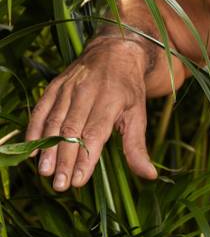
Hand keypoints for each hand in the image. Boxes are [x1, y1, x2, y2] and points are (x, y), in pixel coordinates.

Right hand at [26, 38, 157, 190]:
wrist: (113, 52)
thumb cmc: (128, 90)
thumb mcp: (138, 115)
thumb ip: (137, 147)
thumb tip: (149, 176)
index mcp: (111, 99)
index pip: (95, 134)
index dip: (85, 159)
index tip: (78, 181)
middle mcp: (87, 92)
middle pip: (72, 131)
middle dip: (64, 160)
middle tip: (60, 185)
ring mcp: (68, 88)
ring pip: (54, 122)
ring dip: (47, 149)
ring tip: (45, 173)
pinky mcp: (54, 86)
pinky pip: (41, 110)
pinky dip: (34, 130)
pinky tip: (32, 151)